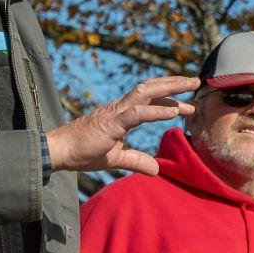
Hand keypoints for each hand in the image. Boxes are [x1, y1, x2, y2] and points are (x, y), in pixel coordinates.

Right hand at [47, 75, 198, 174]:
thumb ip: (136, 161)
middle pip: (150, 88)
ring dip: (169, 88)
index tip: (186, 103)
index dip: (167, 99)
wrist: (58, 152)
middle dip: (173, 83)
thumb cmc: (82, 152)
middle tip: (195, 81)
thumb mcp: (115, 158)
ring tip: (189, 86)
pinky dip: (156, 111)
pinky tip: (173, 112)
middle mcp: (119, 108)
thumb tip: (156, 170)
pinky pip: (137, 114)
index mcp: (120, 114)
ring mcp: (115, 113)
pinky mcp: (111, 123)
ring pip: (145, 92)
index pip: (148, 99)